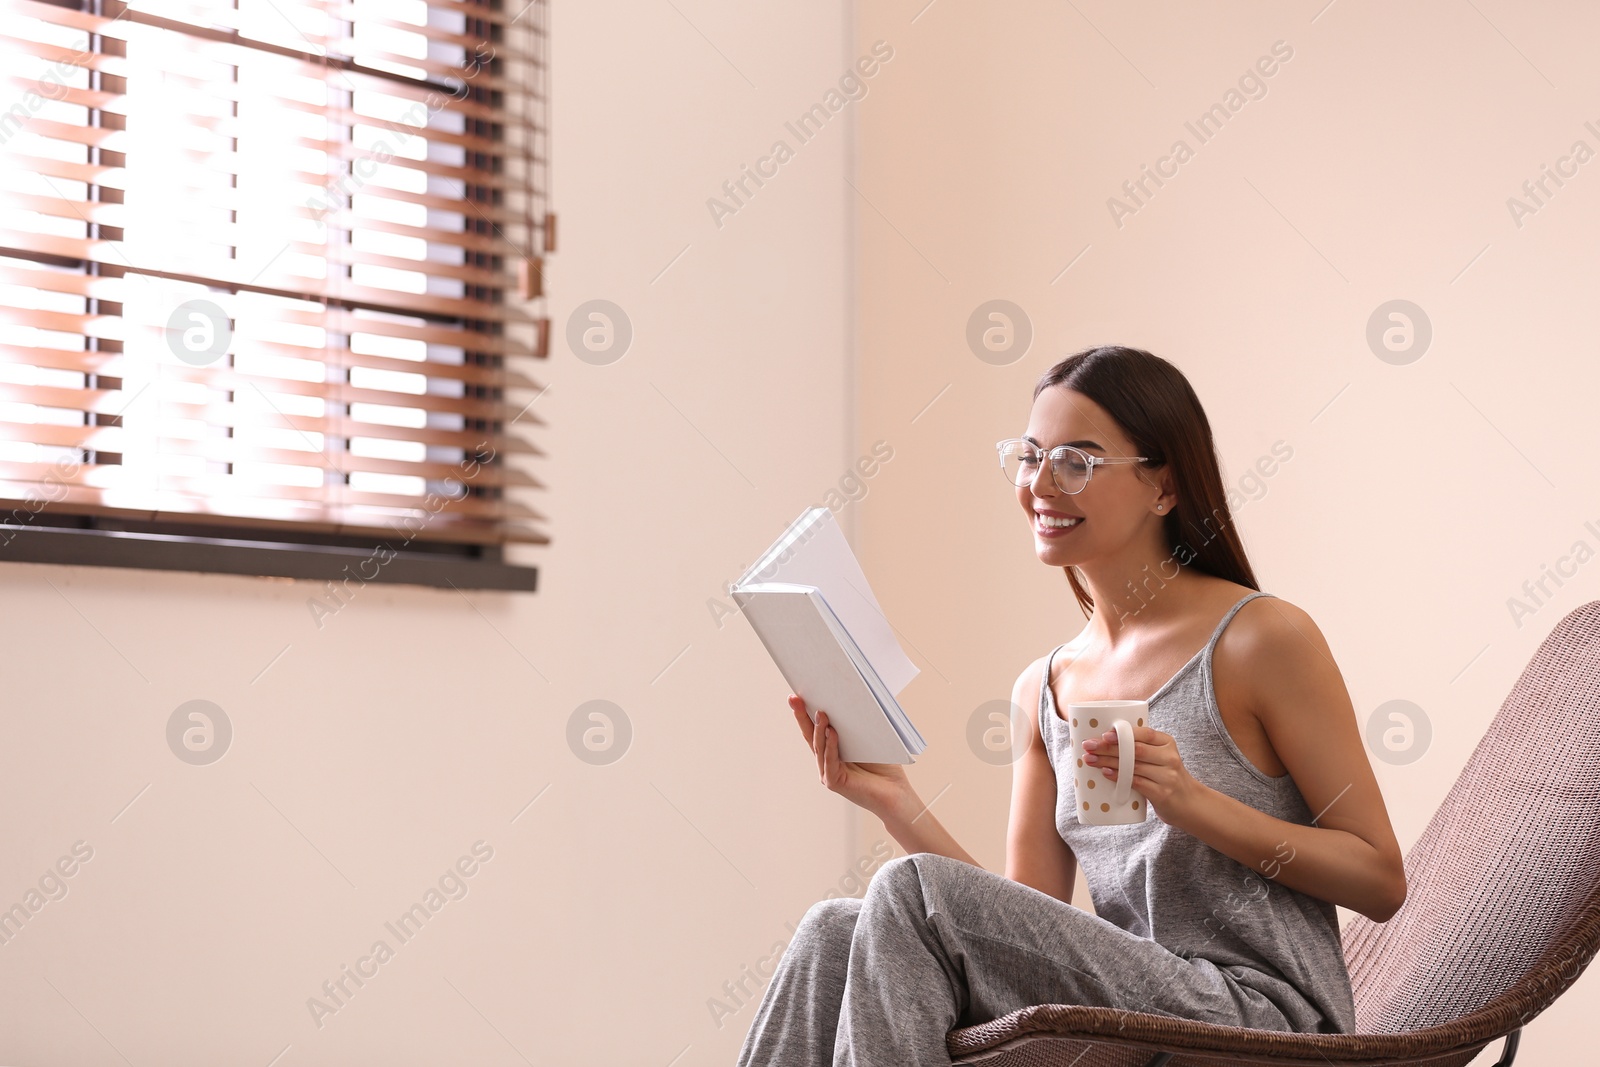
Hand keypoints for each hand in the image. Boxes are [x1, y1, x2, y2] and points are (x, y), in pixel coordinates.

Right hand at [791, 695, 911, 818]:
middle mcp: (827, 761)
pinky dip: (831, 746)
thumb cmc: (885, 767)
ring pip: (820, 747)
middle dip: (802, 716)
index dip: (806, 711)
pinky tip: (832, 732)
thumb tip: (851, 699)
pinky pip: (830, 761)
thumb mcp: (869, 739)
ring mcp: (828, 772)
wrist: (896, 793)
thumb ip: (856, 724)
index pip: (816, 728)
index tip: (798, 694)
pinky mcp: (835, 782)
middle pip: (811, 735)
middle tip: (794, 699)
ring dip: (819, 728)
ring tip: (821, 712)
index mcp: (833, 749)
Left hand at [1082, 725, 1199, 824]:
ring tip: (1090, 759)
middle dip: (1108, 747)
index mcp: (1167, 743)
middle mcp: (1169, 758)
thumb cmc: (1166, 776)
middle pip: (1134, 750)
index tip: (1104, 735)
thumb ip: (1140, 748)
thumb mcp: (1160, 757)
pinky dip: (1119, 777)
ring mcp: (1167, 776)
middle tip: (1088, 746)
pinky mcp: (1161, 794)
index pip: (1144, 734)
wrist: (1188, 803)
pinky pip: (1136, 782)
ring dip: (1108, 762)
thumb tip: (1103, 740)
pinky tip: (1106, 773)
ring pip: (1132, 766)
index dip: (1123, 733)